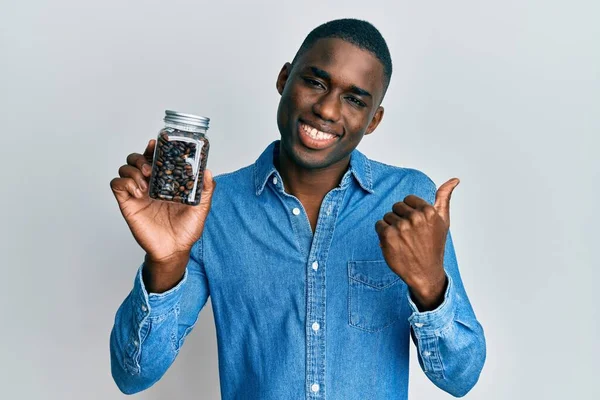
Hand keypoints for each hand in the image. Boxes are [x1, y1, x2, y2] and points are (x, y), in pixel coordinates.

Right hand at [110, 139, 216, 267]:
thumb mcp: (201, 207)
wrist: (175, 249)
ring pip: (124, 168)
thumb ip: (205, 189)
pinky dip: (125, 183)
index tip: (156, 143)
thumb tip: (207, 171)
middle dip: (141, 158)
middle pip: (136, 159)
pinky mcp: (127, 203)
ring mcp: (137, 193)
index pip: (154, 157)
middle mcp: (149, 184)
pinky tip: (139, 192)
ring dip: (133, 170)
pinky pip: (117, 185)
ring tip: (146, 184)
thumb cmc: (187, 229)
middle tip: (151, 170)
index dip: (153, 148)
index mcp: (165, 181)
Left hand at [375, 178, 458, 309]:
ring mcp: (401, 227)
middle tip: (409, 234)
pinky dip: (383, 233)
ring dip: (392, 227)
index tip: (416, 225)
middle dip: (400, 218)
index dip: (410, 212)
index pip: (408, 199)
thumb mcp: (443, 221)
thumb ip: (444, 198)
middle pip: (396, 206)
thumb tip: (454, 179)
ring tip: (403, 240)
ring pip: (387, 216)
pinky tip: (393, 243)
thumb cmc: (434, 246)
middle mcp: (415, 218)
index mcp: (429, 211)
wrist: (425, 272)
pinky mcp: (388, 236)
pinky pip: (379, 225)